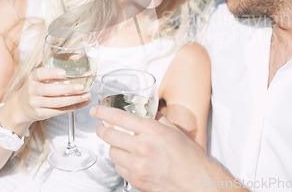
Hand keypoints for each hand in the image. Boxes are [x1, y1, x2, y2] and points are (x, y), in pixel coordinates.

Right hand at [4, 67, 91, 128]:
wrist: (20, 107)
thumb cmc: (35, 88)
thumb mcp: (38, 78)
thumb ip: (51, 73)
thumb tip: (77, 69)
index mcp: (32, 78)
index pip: (39, 74)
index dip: (51, 73)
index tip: (64, 73)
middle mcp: (32, 90)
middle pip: (49, 90)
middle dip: (67, 89)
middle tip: (81, 87)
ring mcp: (35, 104)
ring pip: (56, 103)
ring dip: (73, 100)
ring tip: (86, 96)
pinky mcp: (41, 114)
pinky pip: (58, 111)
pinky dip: (72, 107)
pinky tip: (82, 103)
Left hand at [91, 106, 235, 191]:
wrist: (196, 181)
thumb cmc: (188, 156)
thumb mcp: (173, 130)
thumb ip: (157, 119)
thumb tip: (146, 111)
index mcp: (152, 131)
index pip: (119, 118)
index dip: (103, 113)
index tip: (96, 111)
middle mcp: (142, 147)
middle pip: (109, 136)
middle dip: (102, 130)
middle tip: (101, 128)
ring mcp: (137, 165)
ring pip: (112, 153)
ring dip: (113, 147)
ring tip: (120, 146)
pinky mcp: (136, 180)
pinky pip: (119, 168)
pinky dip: (121, 162)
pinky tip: (129, 160)